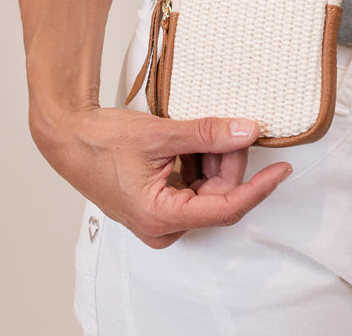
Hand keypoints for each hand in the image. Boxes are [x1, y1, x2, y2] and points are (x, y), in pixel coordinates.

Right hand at [32, 104, 291, 248]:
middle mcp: (162, 226)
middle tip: (227, 124)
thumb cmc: (102, 140)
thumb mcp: (161, 134)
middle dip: (228, 159)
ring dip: (212, 158)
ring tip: (196, 130)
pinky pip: (194, 185)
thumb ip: (207, 134)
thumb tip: (248, 131)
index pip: (226, 208)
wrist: (69, 136)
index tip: (282, 168)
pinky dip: (199, 161)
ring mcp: (161, 218)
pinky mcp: (160, 205)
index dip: (258, 187)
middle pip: (219, 195)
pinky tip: (189, 140)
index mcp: (160, 217)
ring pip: (209, 189)